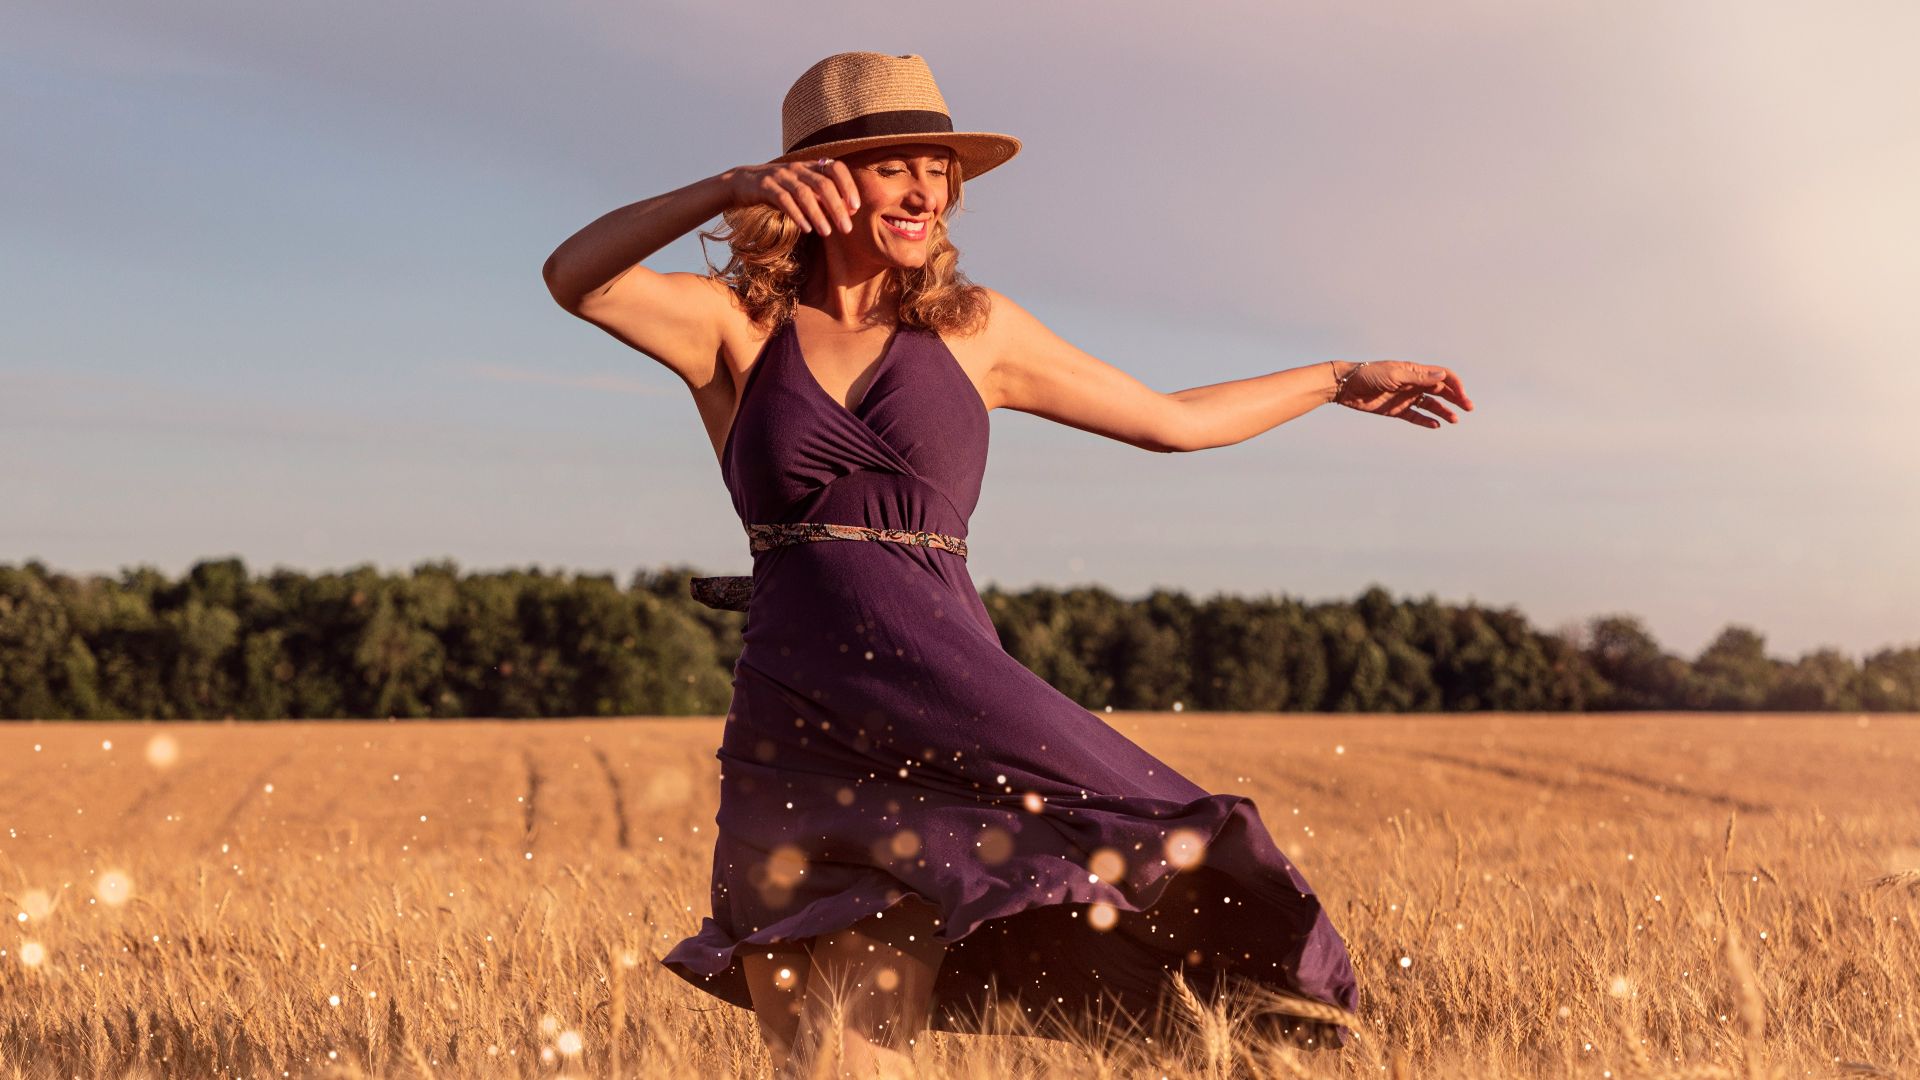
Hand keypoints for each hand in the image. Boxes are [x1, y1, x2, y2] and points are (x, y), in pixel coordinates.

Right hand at [725, 157, 859, 235]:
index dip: (848, 186)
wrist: (742, 183)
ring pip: (804, 193)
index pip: (835, 168)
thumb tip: (848, 212)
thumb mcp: (803, 191)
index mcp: (810, 167)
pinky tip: (806, 228)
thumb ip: (823, 199)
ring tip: (827, 232)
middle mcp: (798, 168)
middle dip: (837, 207)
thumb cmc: (779, 190)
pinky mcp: (765, 186)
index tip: (855, 207)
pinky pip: (783, 199)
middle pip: (822, 184)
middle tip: (846, 229)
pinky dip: (796, 214)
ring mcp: (781, 175)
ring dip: (818, 214)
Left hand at [1333, 361, 1473, 428]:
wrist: (1346, 386)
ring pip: (1431, 405)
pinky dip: (1426, 421)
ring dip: (1444, 411)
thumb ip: (1418, 377)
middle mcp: (1413, 384)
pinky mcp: (1396, 410)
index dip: (1455, 385)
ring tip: (1454, 421)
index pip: (1442, 376)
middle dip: (1456, 398)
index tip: (1463, 396)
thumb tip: (1442, 376)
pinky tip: (1436, 426)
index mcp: (1415, 372)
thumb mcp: (1394, 374)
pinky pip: (1416, 416)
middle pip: (1441, 391)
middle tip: (1469, 408)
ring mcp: (1406, 397)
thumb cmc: (1368, 375)